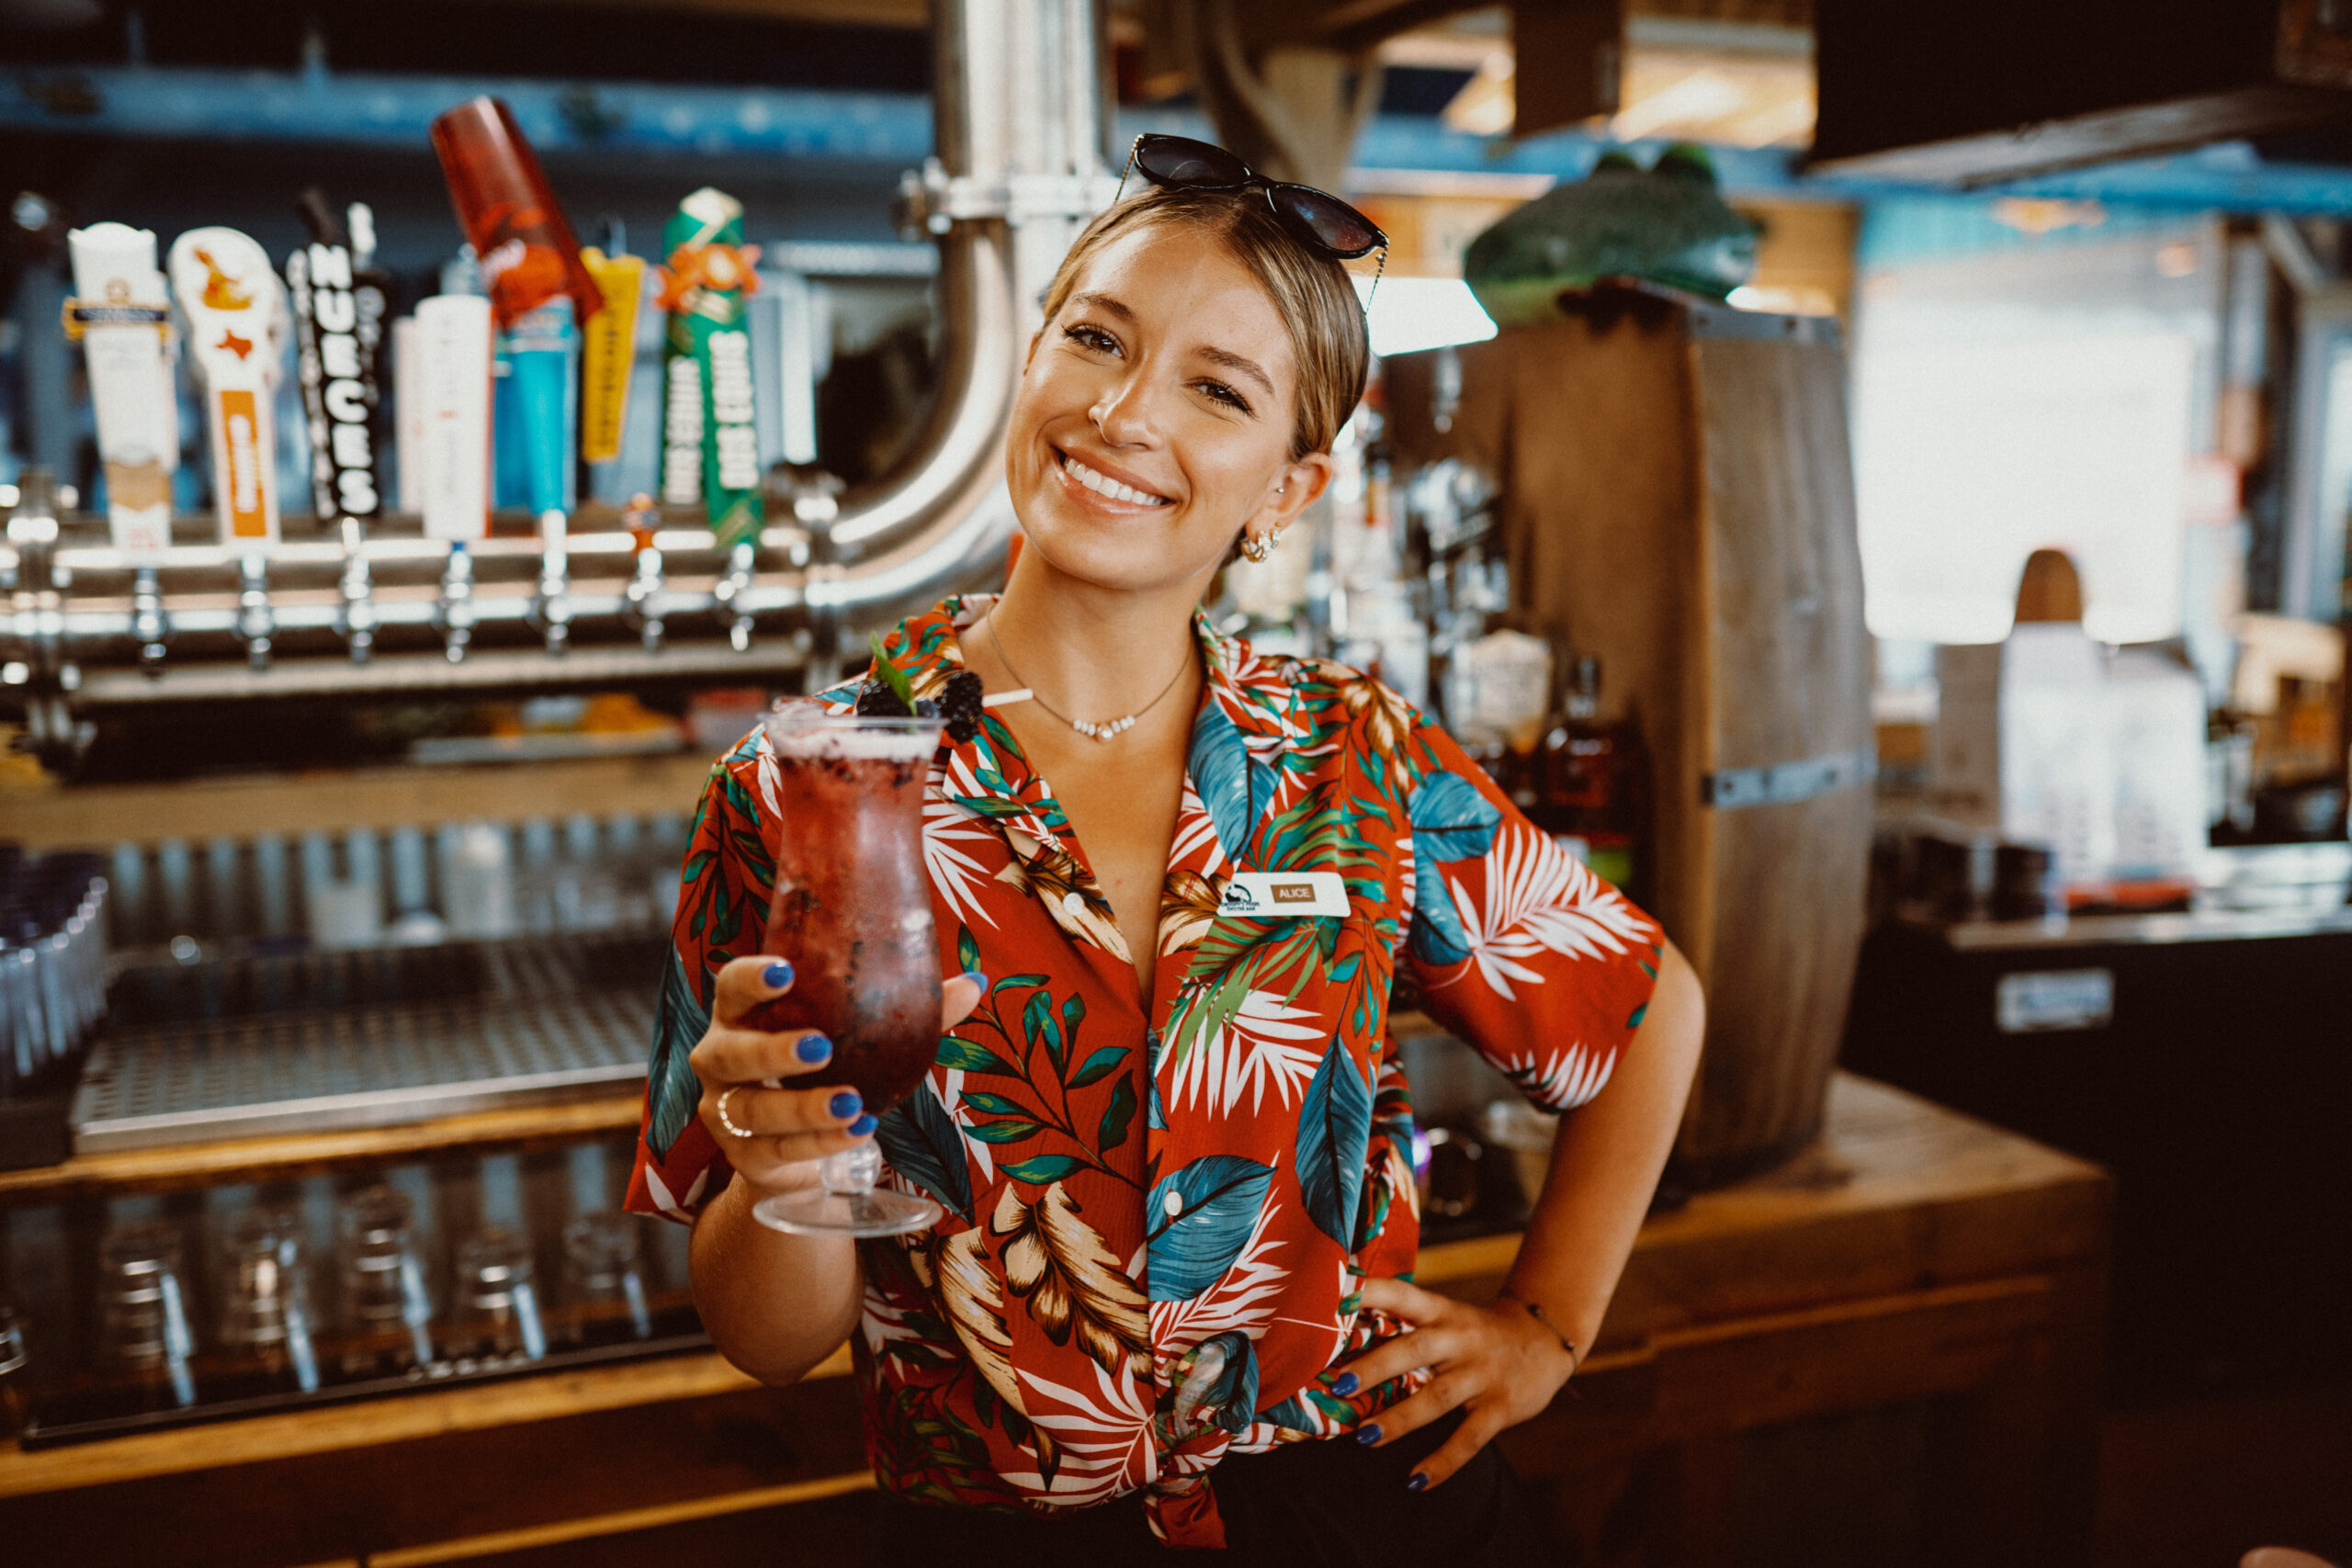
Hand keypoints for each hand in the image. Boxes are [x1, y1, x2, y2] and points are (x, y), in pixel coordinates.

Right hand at [689, 957, 985, 1195]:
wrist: (795, 1150)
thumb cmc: (828, 1069)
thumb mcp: (859, 1038)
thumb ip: (910, 1012)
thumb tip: (974, 985)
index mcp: (743, 1014)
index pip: (731, 986)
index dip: (751, 979)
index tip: (785, 972)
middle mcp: (721, 1057)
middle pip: (732, 1051)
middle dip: (773, 1050)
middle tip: (821, 1048)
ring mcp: (725, 1109)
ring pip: (754, 1107)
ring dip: (802, 1106)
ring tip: (851, 1103)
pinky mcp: (743, 1154)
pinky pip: (777, 1150)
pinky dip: (819, 1143)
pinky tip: (857, 1133)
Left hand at [1334, 1277, 1575, 1490]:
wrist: (1546, 1338)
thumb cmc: (1477, 1330)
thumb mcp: (1447, 1315)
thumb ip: (1406, 1322)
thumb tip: (1342, 1332)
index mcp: (1441, 1311)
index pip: (1403, 1294)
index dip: (1370, 1292)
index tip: (1337, 1296)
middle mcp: (1460, 1338)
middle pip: (1415, 1348)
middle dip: (1376, 1367)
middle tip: (1339, 1385)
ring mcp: (1482, 1373)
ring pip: (1437, 1396)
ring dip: (1400, 1418)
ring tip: (1365, 1437)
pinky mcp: (1502, 1406)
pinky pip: (1470, 1438)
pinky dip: (1443, 1461)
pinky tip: (1415, 1481)